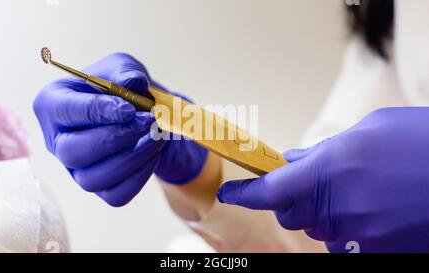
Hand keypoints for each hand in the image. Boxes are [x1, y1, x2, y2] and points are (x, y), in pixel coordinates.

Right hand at [34, 52, 206, 206]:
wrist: (139, 114)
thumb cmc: (122, 89)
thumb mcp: (123, 67)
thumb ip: (124, 71)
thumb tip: (132, 83)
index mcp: (53, 105)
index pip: (65, 112)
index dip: (97, 111)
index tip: (129, 109)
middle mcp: (58, 141)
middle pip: (73, 152)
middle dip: (116, 137)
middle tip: (149, 122)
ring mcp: (76, 169)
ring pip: (93, 179)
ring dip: (133, 157)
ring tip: (157, 136)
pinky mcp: (100, 188)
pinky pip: (116, 195)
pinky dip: (140, 175)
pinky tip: (153, 153)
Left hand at [217, 107, 428, 251]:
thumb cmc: (421, 142)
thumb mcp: (369, 132)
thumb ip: (324, 150)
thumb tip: (294, 162)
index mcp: (329, 169)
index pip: (269, 190)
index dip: (246, 193)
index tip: (231, 192)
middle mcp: (337, 208)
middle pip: (291, 214)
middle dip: (295, 199)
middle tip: (318, 181)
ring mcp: (358, 235)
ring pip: (319, 230)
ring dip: (326, 214)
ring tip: (360, 192)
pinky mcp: (380, 252)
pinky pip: (346, 244)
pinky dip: (350, 230)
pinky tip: (375, 212)